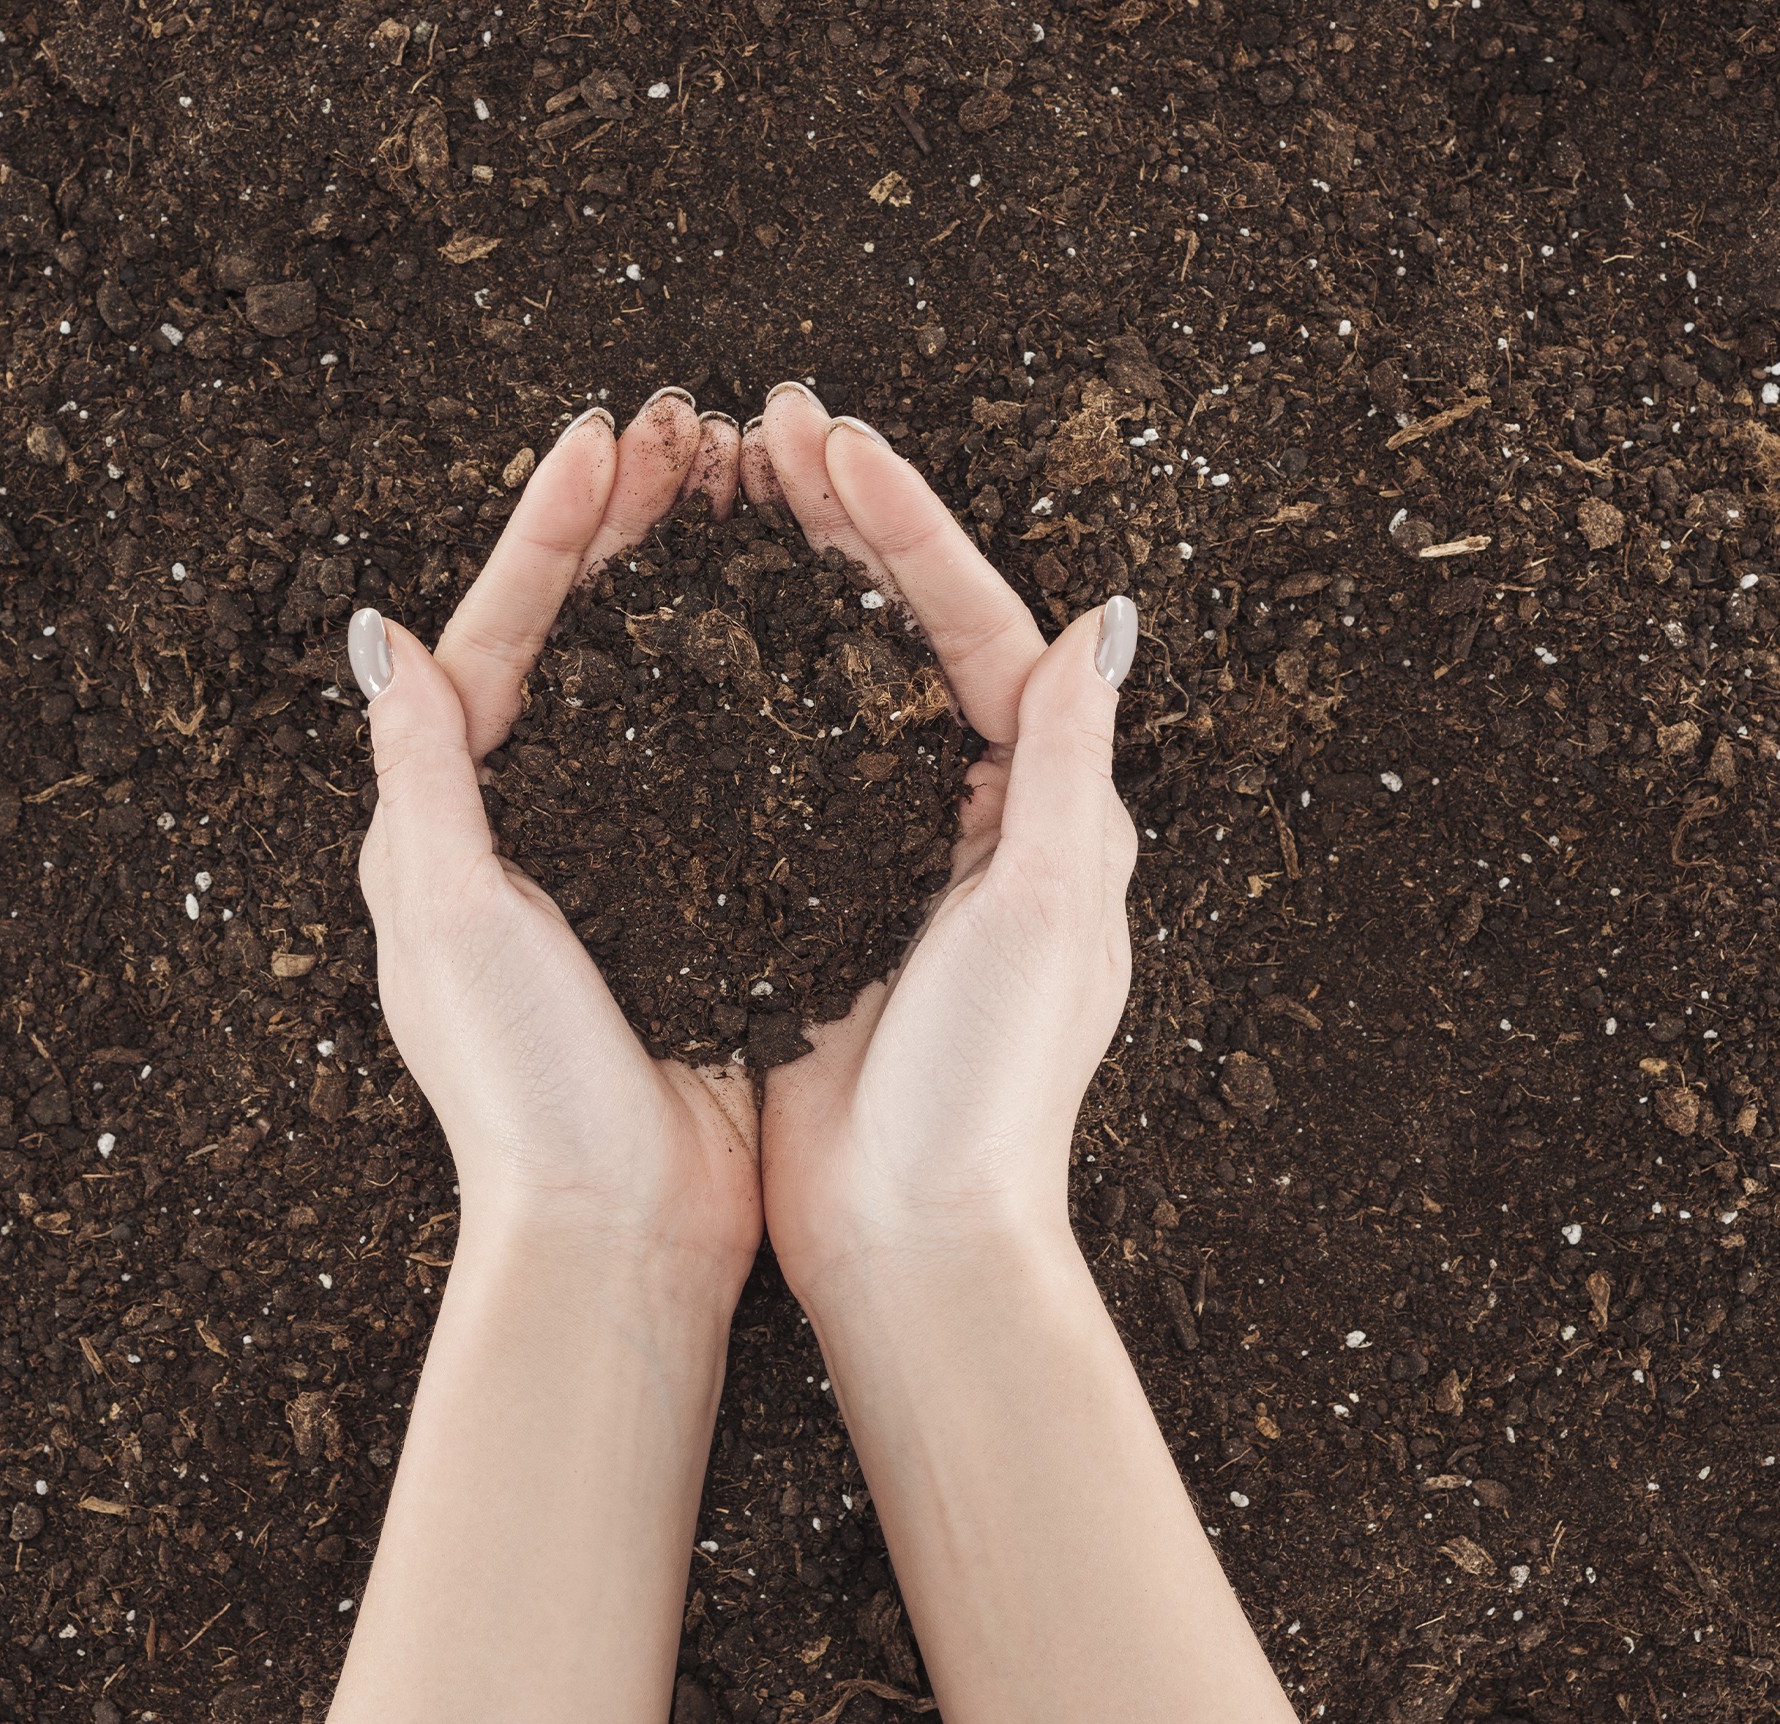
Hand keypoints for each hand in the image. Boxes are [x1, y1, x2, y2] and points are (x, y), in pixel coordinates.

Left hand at [350, 389, 759, 1281]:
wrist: (618, 1231)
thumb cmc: (522, 1089)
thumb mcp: (448, 924)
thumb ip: (422, 781)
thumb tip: (378, 641)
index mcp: (456, 820)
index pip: (499, 635)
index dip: (553, 532)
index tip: (608, 440)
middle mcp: (537, 827)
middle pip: (584, 641)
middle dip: (633, 532)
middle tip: (696, 435)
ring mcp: (628, 860)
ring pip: (665, 686)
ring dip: (701, 586)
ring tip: (754, 498)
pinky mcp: (708, 901)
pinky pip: (734, 765)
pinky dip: (763, 686)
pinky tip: (814, 634)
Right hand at [740, 382, 1141, 1294]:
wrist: (912, 1240)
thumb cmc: (991, 1090)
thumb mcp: (1048, 917)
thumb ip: (1072, 766)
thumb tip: (1105, 621)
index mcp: (1044, 804)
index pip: (976, 622)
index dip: (905, 525)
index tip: (834, 443)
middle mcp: (977, 815)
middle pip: (901, 633)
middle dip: (839, 524)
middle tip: (762, 428)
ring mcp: (890, 854)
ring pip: (830, 682)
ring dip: (781, 584)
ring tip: (718, 496)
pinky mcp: (814, 901)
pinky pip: (775, 761)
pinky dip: (733, 685)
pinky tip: (674, 636)